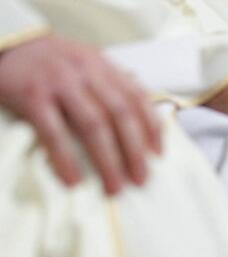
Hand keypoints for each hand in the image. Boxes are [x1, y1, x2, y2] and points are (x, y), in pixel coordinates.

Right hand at [0, 35, 160, 194]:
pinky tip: (74, 180)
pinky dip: (66, 159)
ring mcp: (59, 82)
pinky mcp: (32, 95)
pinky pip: (54, 133)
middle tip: (141, 180)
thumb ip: (111, 89)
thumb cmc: (51, 65)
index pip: (137, 97)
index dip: (152, 128)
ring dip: (107, 161)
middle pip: (120, 115)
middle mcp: (85, 71)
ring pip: (93, 125)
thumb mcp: (86, 66)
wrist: (7, 44)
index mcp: (103, 65)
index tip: (158, 156)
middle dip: (134, 152)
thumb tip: (142, 128)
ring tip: (114, 187)